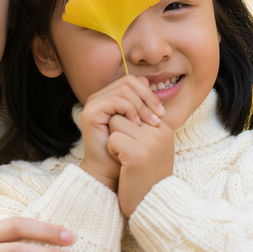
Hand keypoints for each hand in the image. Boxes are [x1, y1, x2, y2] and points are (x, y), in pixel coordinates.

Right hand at [79, 75, 165, 190]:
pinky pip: (115, 100)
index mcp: (110, 97)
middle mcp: (99, 97)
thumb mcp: (139, 123)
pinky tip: (136, 124)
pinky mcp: (91, 112)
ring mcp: (93, 103)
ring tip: (149, 123)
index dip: (149, 93)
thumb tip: (148, 80)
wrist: (110, 171)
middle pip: (128, 81)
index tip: (161, 113)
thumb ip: (142, 103)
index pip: (132, 81)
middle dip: (147, 97)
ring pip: (123, 89)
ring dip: (141, 105)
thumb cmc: (126, 150)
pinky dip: (130, 110)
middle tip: (159, 116)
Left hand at [107, 113, 173, 217]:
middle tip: (129, 155)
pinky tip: (123, 165)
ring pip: (116, 122)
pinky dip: (112, 151)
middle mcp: (160, 132)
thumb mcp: (149, 146)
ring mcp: (150, 142)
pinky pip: (112, 138)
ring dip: (114, 141)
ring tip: (126, 159)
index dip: (125, 129)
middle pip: (123, 114)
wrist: (149, 205)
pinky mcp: (136, 153)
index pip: (133, 110)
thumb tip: (128, 100)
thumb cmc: (144, 175)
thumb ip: (140, 125)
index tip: (133, 149)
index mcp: (164, 128)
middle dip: (118, 132)